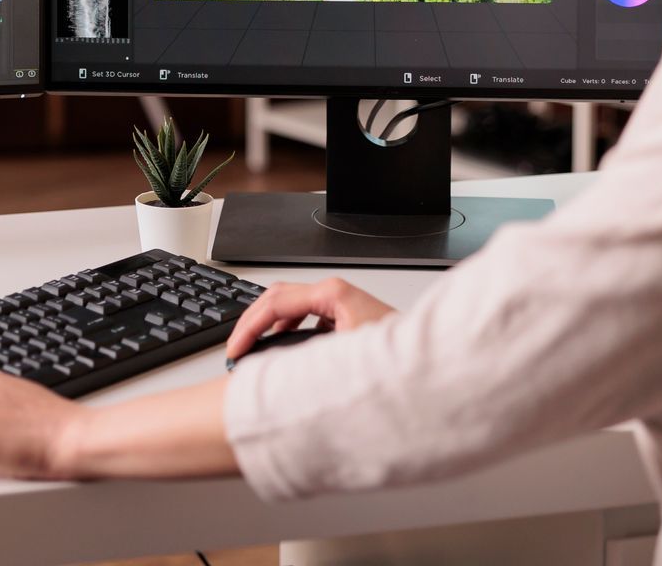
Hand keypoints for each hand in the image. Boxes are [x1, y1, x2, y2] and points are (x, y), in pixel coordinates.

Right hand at [224, 277, 395, 361]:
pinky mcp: (345, 313)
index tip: (235, 350)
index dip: (249, 328)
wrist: (426, 369)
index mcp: (332, 294)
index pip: (274, 303)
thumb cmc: (396, 362)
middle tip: (236, 347)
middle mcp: (335, 292)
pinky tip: (282, 345)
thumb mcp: (340, 358)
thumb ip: (300, 356)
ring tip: (253, 347)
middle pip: (277, 296)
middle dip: (252, 322)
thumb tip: (268, 364)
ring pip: (289, 303)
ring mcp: (340, 300)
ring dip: (268, 324)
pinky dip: (286, 327)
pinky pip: (305, 313)